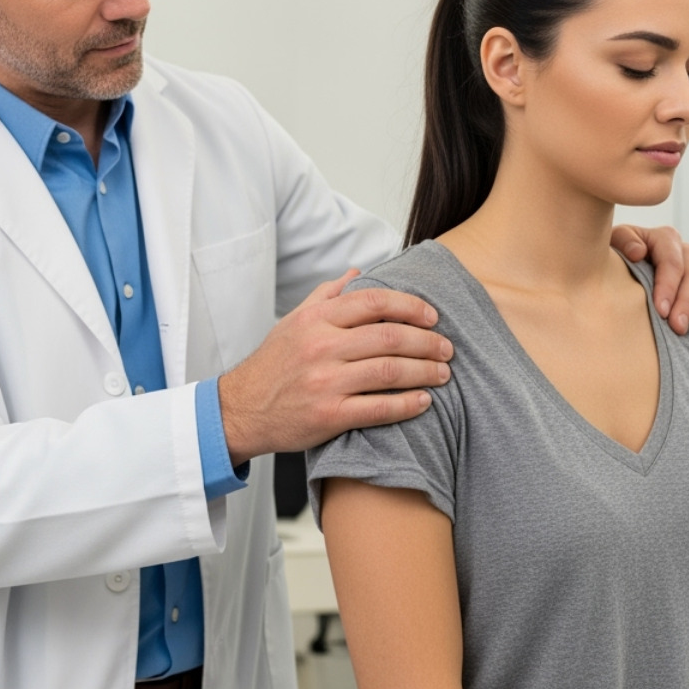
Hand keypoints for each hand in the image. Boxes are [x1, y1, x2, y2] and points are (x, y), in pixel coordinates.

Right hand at [219, 271, 453, 465]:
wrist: (241, 410)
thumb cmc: (273, 364)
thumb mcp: (294, 321)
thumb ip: (327, 295)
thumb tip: (357, 273)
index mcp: (317, 320)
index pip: (375, 302)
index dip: (411, 306)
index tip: (432, 316)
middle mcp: (321, 347)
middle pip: (390, 337)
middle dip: (427, 341)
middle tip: (447, 348)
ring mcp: (325, 382)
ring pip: (390, 371)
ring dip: (425, 371)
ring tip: (443, 373)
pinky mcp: (328, 416)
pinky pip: (378, 408)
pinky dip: (407, 404)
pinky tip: (424, 401)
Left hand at [610, 223, 688, 336]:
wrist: (613, 268)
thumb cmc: (612, 255)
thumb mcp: (612, 242)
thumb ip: (623, 241)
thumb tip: (638, 252)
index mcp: (664, 239)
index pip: (672, 260)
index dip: (668, 285)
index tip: (660, 309)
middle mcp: (684, 254)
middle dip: (687, 302)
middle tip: (678, 327)